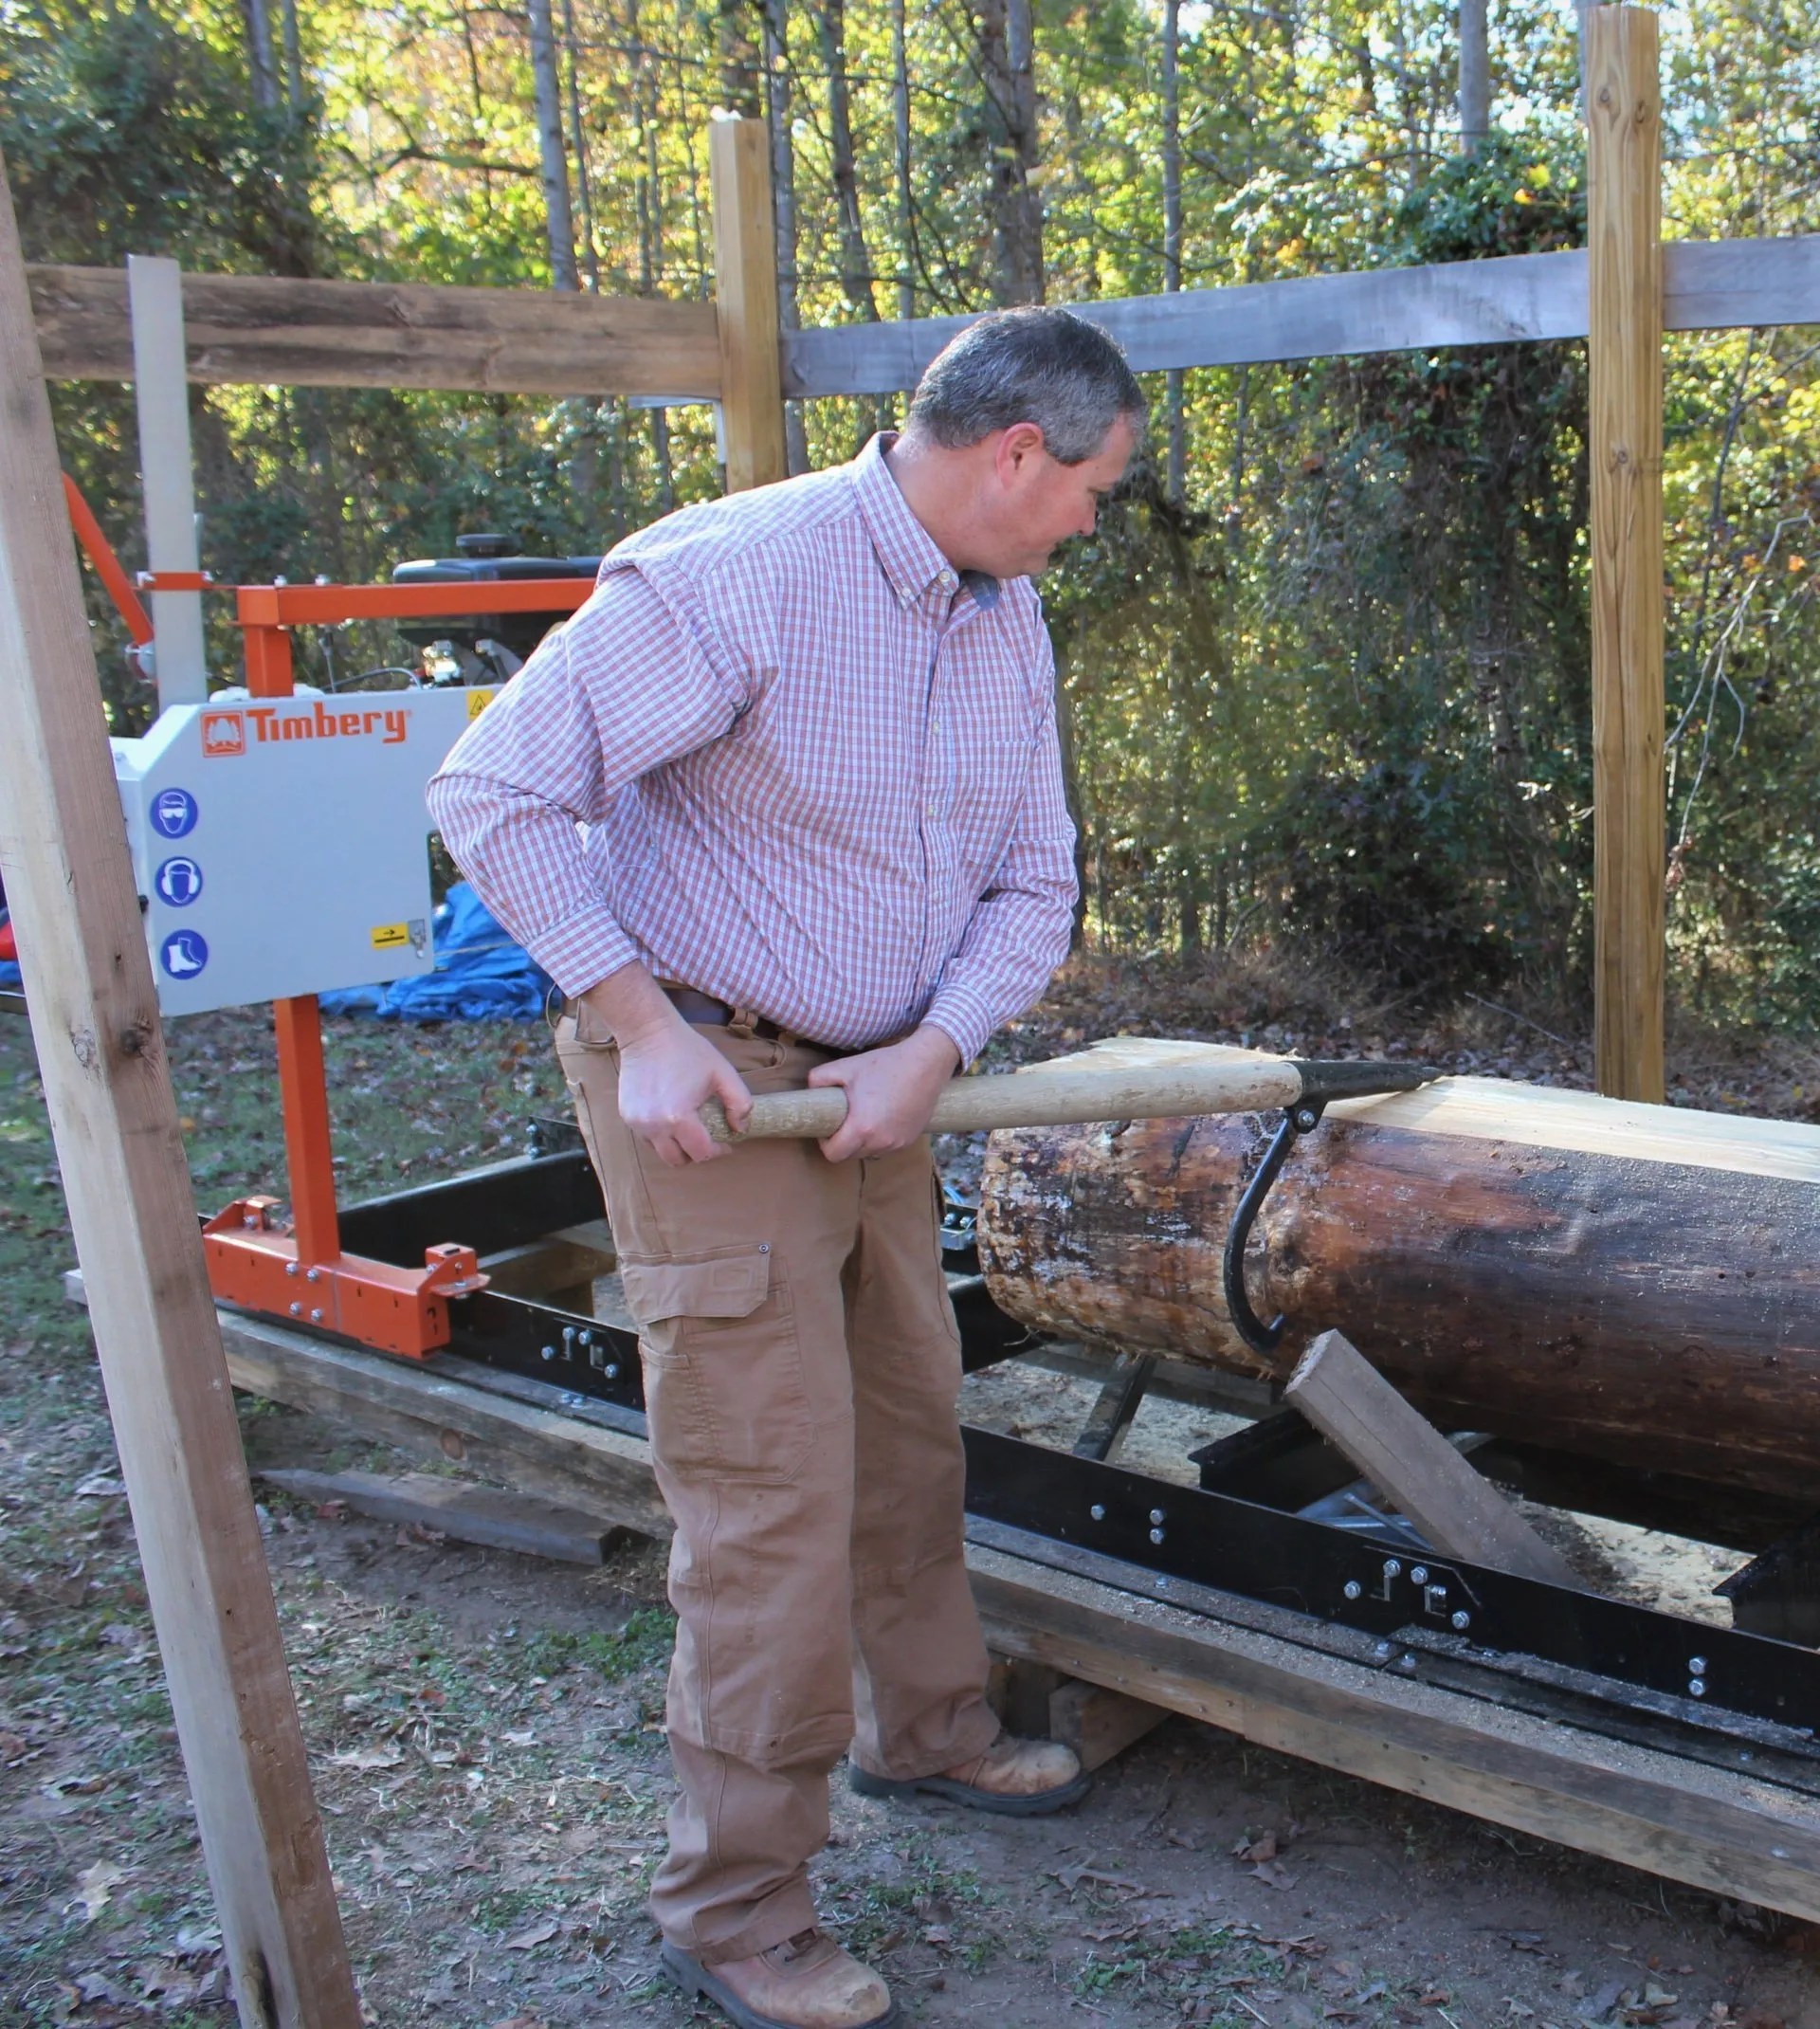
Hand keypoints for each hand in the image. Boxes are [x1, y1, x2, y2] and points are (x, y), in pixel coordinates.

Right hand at [579, 967, 751, 1166]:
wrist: (648, 1032)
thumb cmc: (687, 1050)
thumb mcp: (723, 1073)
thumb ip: (740, 1103)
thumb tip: (739, 1128)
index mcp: (678, 1118)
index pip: (701, 1153)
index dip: (717, 1151)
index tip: (726, 1141)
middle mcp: (654, 1126)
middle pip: (678, 1160)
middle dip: (696, 1153)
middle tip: (708, 1137)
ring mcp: (637, 1122)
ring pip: (660, 1151)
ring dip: (677, 1145)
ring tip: (689, 1126)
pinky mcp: (626, 1115)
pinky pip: (648, 1137)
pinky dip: (662, 1134)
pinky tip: (672, 1115)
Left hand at [806, 1024, 960, 1162]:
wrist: (926, 1063)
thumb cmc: (885, 1065)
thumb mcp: (846, 1067)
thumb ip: (819, 1078)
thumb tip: (809, 1089)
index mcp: (862, 1128)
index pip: (833, 1155)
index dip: (825, 1143)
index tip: (828, 1127)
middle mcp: (880, 1142)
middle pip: (850, 1155)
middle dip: (843, 1142)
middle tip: (844, 1120)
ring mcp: (897, 1143)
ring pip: (870, 1152)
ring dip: (862, 1142)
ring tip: (865, 1116)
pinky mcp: (910, 1139)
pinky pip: (887, 1147)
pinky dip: (880, 1138)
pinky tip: (883, 1116)